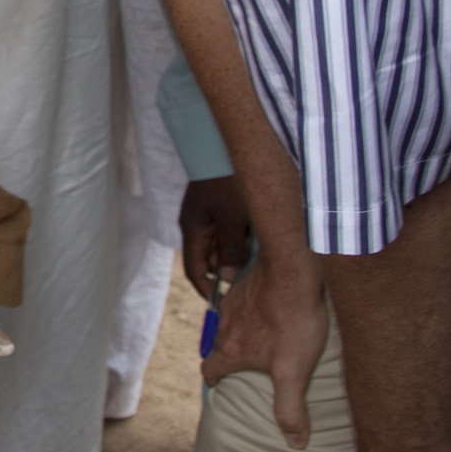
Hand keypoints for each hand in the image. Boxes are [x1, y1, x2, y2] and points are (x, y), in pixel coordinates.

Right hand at [179, 175, 254, 303]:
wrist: (221, 147)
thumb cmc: (227, 181)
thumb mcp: (233, 219)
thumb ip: (231, 250)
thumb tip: (229, 280)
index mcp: (193, 230)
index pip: (195, 271)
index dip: (209, 290)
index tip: (226, 304)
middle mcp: (196, 225)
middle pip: (212, 260)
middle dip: (231, 268)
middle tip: (254, 271)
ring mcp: (207, 215)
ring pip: (223, 245)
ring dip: (239, 250)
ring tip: (257, 245)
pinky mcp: (218, 207)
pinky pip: (228, 231)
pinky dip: (241, 236)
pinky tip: (256, 231)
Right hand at [201, 244, 328, 448]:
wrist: (292, 270)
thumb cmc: (293, 321)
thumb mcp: (294, 372)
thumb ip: (291, 408)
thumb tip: (295, 443)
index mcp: (232, 350)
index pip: (210, 369)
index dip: (213, 378)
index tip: (216, 382)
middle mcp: (226, 326)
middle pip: (219, 344)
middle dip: (227, 353)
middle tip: (243, 360)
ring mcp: (234, 301)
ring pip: (229, 321)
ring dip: (239, 329)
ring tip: (259, 334)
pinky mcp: (247, 282)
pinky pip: (243, 299)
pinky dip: (251, 306)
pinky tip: (270, 305)